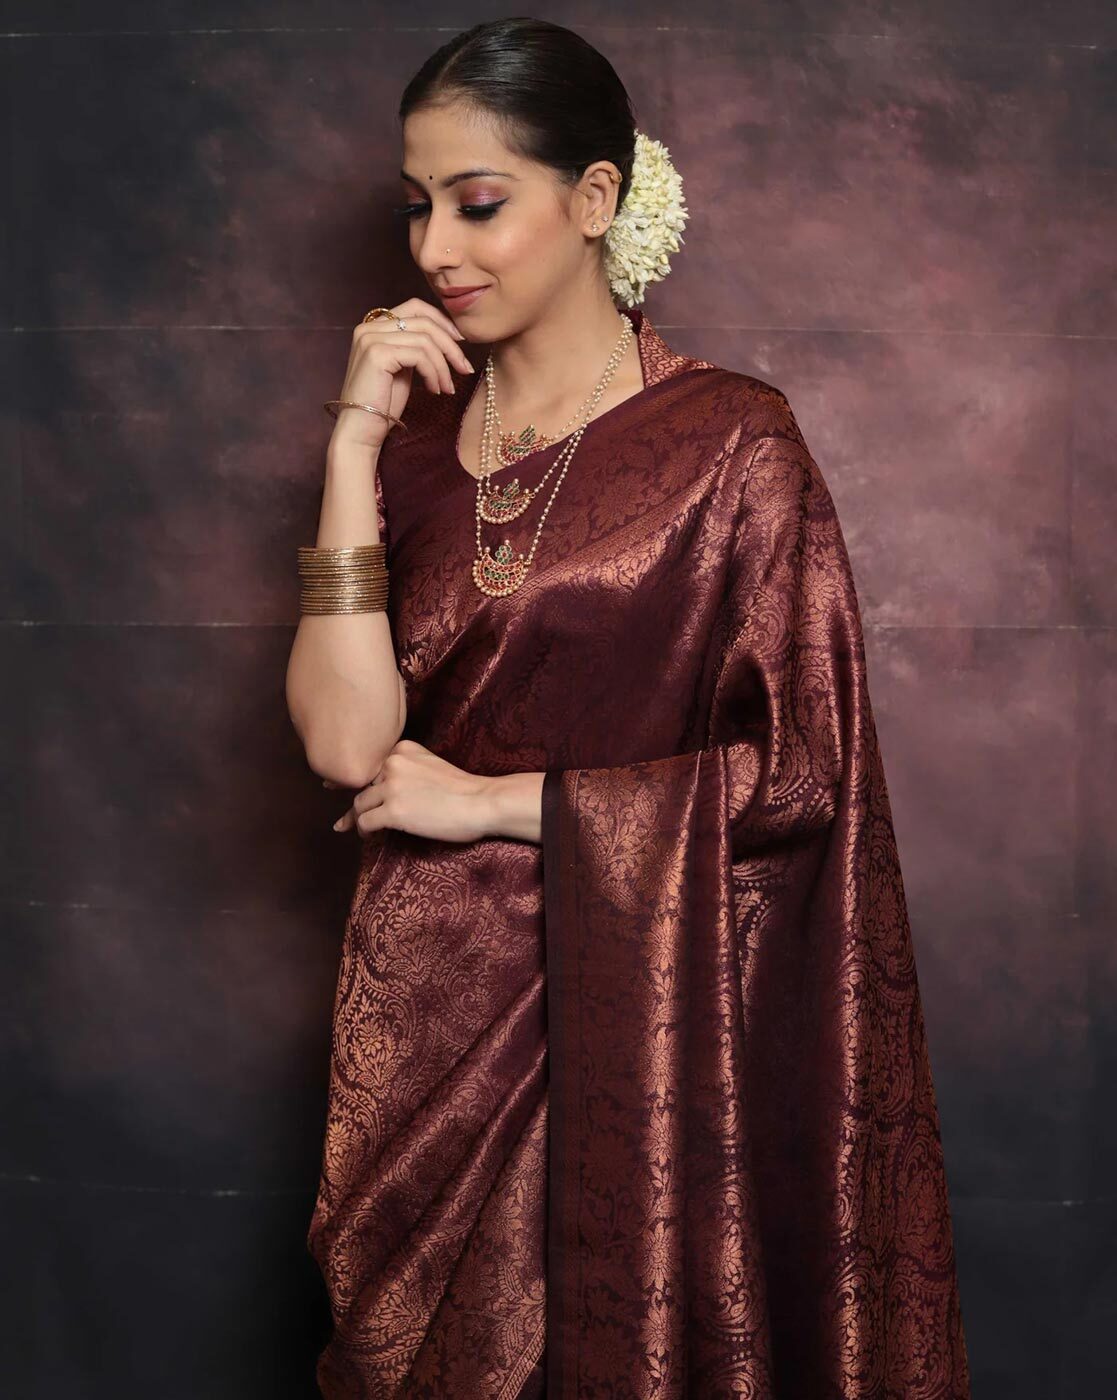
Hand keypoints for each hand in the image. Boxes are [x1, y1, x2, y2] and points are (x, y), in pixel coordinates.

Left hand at [325, 738, 493, 843]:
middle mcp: (393, 763)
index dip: (354, 779)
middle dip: (355, 802)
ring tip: (360, 830)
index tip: (333, 786)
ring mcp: (391, 787)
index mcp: (402, 748)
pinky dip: (363, 830)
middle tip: (343, 819)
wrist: (481, 802)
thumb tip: (383, 789)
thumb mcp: (431, 765)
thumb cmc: (464, 789)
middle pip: (362, 785)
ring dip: (359, 818)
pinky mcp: (393, 811)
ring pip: (359, 804)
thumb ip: (407, 768)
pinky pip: (364, 821)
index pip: (371, 765)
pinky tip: (367, 836)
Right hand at [330, 297, 474, 451]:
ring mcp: (371, 338)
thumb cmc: (383, 404)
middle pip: (424, 321)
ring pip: (425, 340)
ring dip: (443, 366)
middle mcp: (369, 327)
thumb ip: (415, 347)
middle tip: (465, 368)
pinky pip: (420, 355)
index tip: (460, 343)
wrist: (361, 430)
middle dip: (450, 345)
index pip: (415, 307)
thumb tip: (449, 337)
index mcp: (374, 327)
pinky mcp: (377, 353)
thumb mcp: (403, 368)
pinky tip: (435, 390)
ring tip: (447, 388)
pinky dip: (434, 373)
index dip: (442, 321)